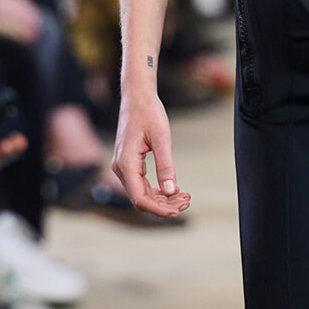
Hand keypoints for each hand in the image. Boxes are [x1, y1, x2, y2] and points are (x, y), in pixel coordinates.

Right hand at [112, 90, 189, 217]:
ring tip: (185, 196)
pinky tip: (175, 189)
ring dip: (163, 198)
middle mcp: (121, 168)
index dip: (159, 209)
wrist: (137, 97)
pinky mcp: (129, 164)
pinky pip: (142, 184)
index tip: (178, 211)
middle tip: (188, 200)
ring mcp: (123, 167)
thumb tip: (171, 191)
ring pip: (142, 193)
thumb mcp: (162, 138)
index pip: (140, 198)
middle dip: (165, 204)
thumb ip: (166, 166)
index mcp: (126, 164)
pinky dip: (158, 190)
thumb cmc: (149, 112)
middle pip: (142, 199)